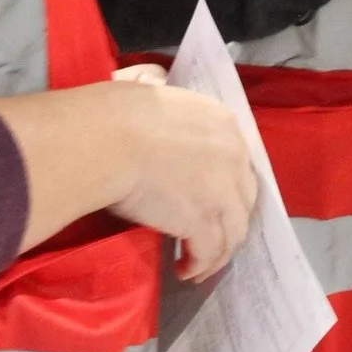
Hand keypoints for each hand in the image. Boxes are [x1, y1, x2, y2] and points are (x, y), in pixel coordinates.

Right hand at [103, 79, 257, 281]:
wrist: (108, 138)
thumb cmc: (118, 110)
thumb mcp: (148, 85)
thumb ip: (159, 86)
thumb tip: (149, 81)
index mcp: (223, 123)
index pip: (238, 161)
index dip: (227, 184)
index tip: (213, 199)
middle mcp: (233, 158)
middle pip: (243, 199)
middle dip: (229, 220)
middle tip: (210, 233)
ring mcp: (221, 194)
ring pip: (232, 233)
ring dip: (217, 252)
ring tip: (198, 264)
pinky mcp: (202, 223)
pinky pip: (208, 252)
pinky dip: (198, 264)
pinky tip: (184, 270)